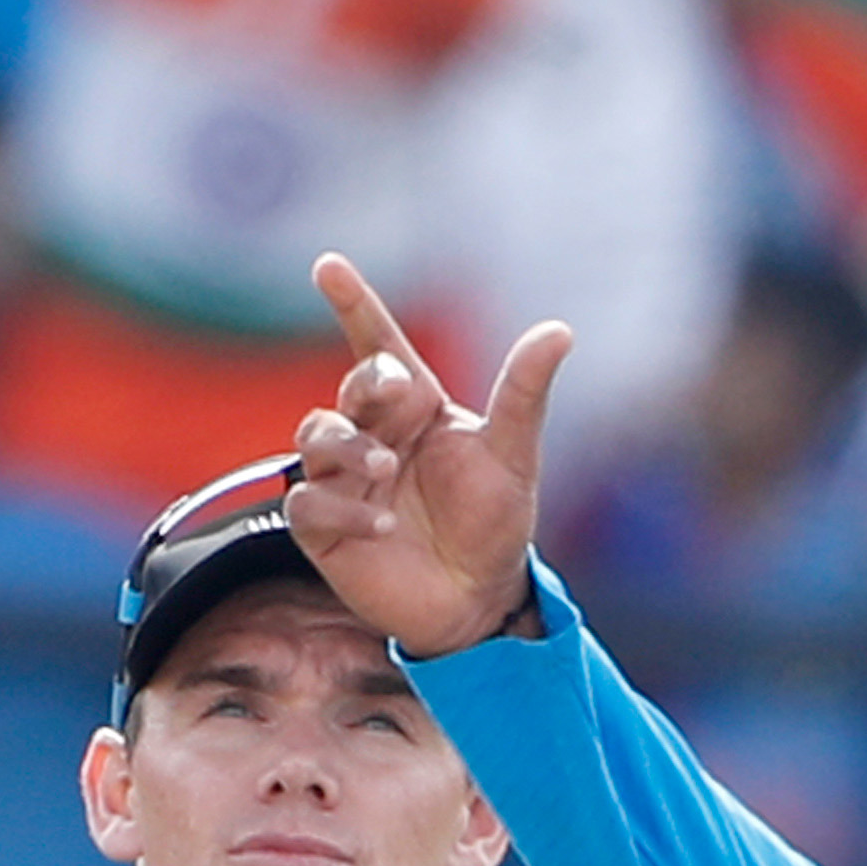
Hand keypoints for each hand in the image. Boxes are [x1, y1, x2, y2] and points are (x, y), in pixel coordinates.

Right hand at [283, 255, 568, 657]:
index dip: (353, 304)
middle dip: (367, 383)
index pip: (377, 344)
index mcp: (415, 407)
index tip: (329, 266)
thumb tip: (559, 330)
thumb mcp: (513, 456)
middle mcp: (373, 434)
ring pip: (314, 436)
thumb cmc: (493, 521)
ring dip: (348, 446)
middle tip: (397, 391)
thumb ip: (524, 394)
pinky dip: (342, 509)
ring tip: (388, 469)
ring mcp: (343, 479)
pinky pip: (307, 503)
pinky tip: (383, 528)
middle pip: (349, 389)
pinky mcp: (323, 527)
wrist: (477, 599)